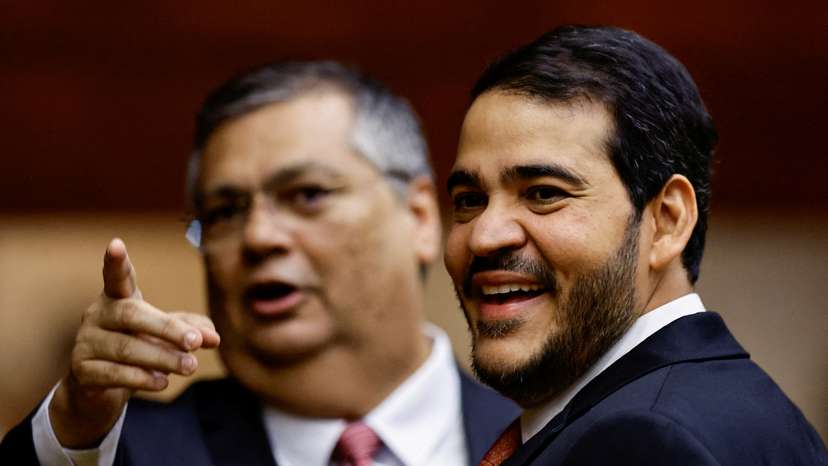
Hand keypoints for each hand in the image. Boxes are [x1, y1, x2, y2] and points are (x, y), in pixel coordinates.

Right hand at [49, 238, 219, 447]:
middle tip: (196, 343)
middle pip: (132, 315)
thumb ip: (191, 330)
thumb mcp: (165, 336)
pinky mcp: (81, 371)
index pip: (117, 277)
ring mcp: (86, 343)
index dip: (117, 262)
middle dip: (168, 329)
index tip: (116, 244)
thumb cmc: (138, 347)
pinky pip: (114, 373)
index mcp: (118, 298)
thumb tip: (214, 338)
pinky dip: (142, 378)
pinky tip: (162, 382)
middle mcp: (97, 315)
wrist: (99, 388)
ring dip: (163, 358)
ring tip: (190, 367)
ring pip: (126, 348)